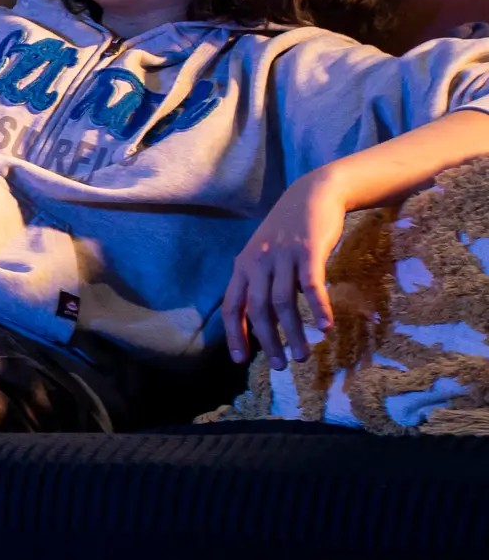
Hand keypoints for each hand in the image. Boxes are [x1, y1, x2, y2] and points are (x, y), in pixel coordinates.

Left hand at [223, 169, 342, 365]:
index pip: (233, 306)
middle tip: (280, 366)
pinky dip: (318, 307)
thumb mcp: (263, 253)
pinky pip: (311, 285)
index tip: (241, 360)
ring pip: (283, 302)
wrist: (312, 193)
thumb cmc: (288, 230)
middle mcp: (258, 263)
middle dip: (268, 341)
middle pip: (257, 309)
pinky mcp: (308, 251)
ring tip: (304, 356)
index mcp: (243, 266)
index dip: (235, 334)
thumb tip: (259, 315)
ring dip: (293, 333)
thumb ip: (258, 280)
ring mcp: (282, 256)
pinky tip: (326, 327)